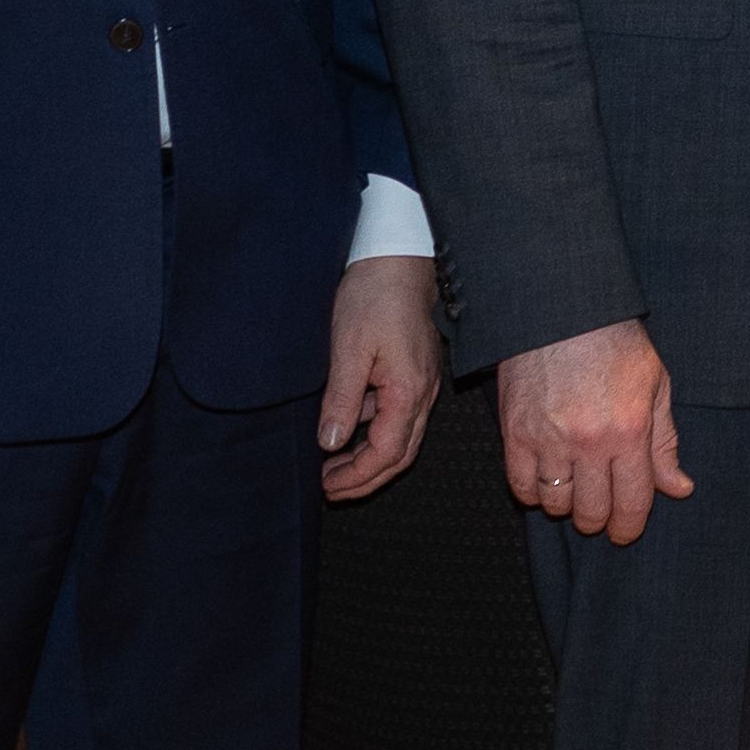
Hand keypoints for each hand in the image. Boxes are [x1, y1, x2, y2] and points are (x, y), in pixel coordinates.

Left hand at [317, 254, 445, 501]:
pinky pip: (397, 416)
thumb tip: (331, 442)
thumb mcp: (348, 348)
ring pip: (401, 439)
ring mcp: (421, 384)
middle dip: (365, 478)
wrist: (397, 261)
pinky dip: (373, 432)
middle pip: (400, 455)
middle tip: (330, 488)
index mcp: (408, 391)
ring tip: (333, 466)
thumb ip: (342, 399)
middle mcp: (422, 394)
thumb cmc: (375, 297)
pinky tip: (347, 426)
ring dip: (369, 458)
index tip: (328, 485)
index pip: (386, 453)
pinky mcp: (414, 374)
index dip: (357, 476)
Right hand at [496, 317, 693, 542]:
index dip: (629, 527)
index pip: (632, 503)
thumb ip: (665, 443)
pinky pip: (520, 484)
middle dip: (598, 520)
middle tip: (599, 511)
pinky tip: (544, 481)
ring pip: (555, 503)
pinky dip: (532, 493)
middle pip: (591, 511)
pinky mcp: (514, 431)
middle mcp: (589, 442)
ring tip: (573, 489)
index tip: (624, 533)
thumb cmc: (615, 343)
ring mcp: (548, 438)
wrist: (563, 307)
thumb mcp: (655, 387)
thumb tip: (679, 489)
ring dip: (565, 506)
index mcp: (629, 432)